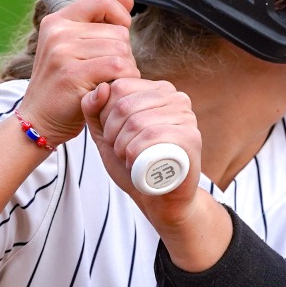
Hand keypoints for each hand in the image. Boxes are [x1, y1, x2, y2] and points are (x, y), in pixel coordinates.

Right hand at [17, 0, 138, 144]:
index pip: (101, 0)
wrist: (37, 121)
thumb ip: (103, 22)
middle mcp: (58, 32)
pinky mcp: (72, 74)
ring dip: (126, 70)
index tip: (117, 37)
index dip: (119, 16)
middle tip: (110, 73)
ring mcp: (63, 52)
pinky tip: (112, 90)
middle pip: (117, 31)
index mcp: (58, 21)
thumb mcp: (77, 49)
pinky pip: (117, 67)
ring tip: (110, 82)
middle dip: (124, 54)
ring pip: (121, 50)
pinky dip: (123, 80)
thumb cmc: (62, 86)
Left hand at [81, 77, 219, 252]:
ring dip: (122, 147)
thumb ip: (94, 110)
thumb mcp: (106, 134)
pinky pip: (152, 137)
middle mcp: (176, 98)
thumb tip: (100, 88)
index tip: (111, 135)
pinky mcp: (191, 138)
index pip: (120, 87)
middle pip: (125, 105)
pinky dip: (135, 153)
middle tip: (119, 151)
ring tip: (128, 159)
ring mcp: (186, 117)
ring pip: (136, 122)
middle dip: (111, 134)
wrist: (161, 199)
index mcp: (158, 90)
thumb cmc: (135, 164)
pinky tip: (137, 163)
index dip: (105, 114)